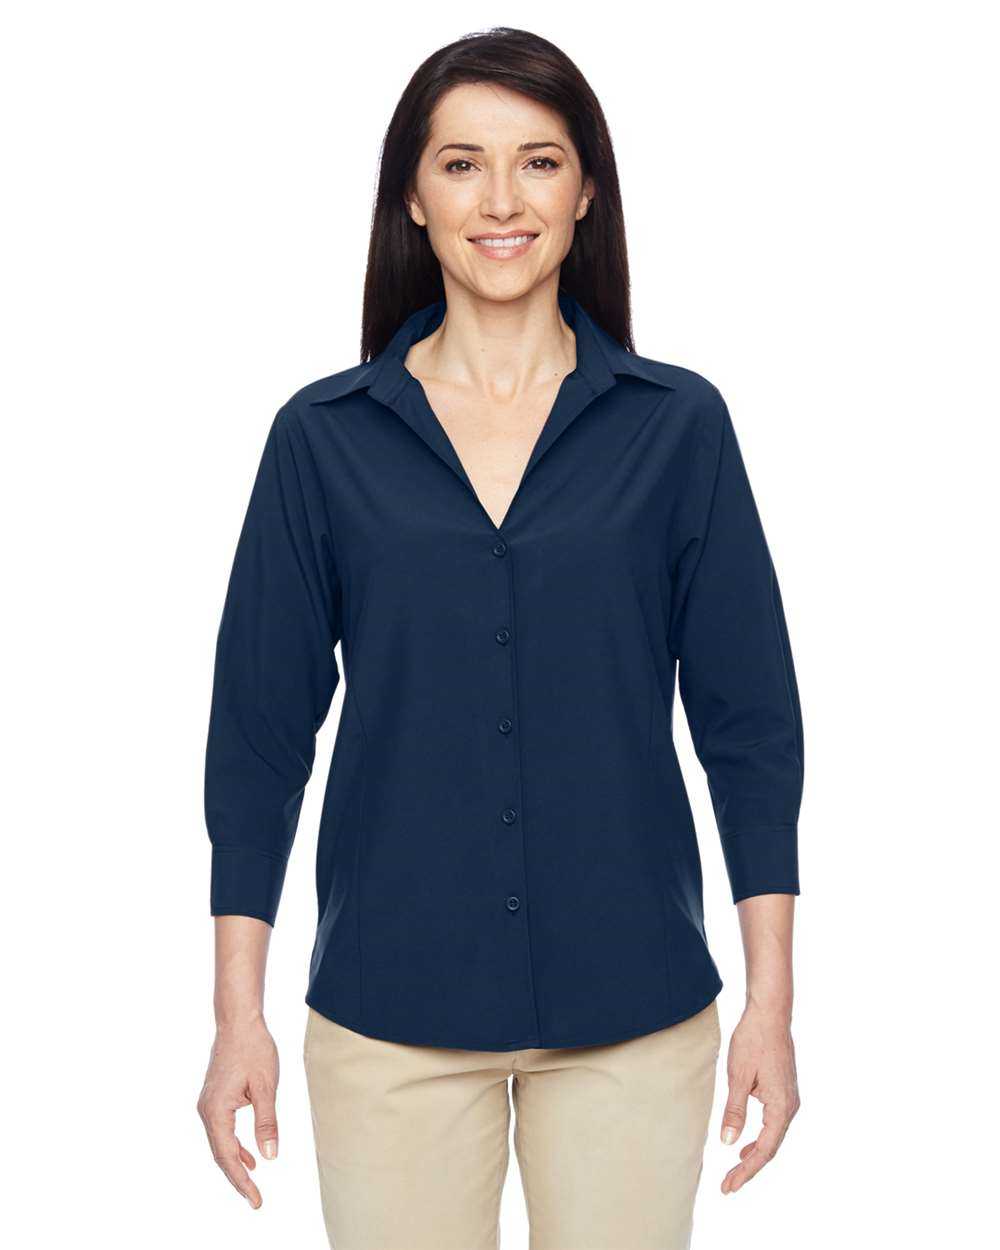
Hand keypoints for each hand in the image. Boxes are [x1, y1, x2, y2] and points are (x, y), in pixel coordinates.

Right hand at [197, 1013, 279, 1207]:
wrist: (238, 1022)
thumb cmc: (254, 1049)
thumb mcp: (266, 1086)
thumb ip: (267, 1122)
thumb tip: (269, 1157)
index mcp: (216, 1111)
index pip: (228, 1156)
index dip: (241, 1180)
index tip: (256, 1200)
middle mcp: (206, 1111)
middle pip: (220, 1154)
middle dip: (237, 1178)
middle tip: (255, 1201)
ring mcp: (208, 1104)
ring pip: (220, 1144)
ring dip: (236, 1163)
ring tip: (253, 1184)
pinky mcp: (214, 1098)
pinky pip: (222, 1130)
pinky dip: (234, 1146)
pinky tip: (250, 1156)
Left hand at [719, 1000, 799, 1193]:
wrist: (769, 1014)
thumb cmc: (753, 1041)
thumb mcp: (738, 1076)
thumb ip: (734, 1111)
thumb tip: (729, 1143)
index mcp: (781, 1107)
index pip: (764, 1150)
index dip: (746, 1171)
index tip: (729, 1186)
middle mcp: (790, 1107)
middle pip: (770, 1147)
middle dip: (749, 1168)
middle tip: (728, 1185)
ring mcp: (790, 1099)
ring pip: (773, 1136)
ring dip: (755, 1154)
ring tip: (735, 1169)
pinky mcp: (785, 1091)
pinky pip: (774, 1123)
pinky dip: (760, 1137)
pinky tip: (747, 1143)